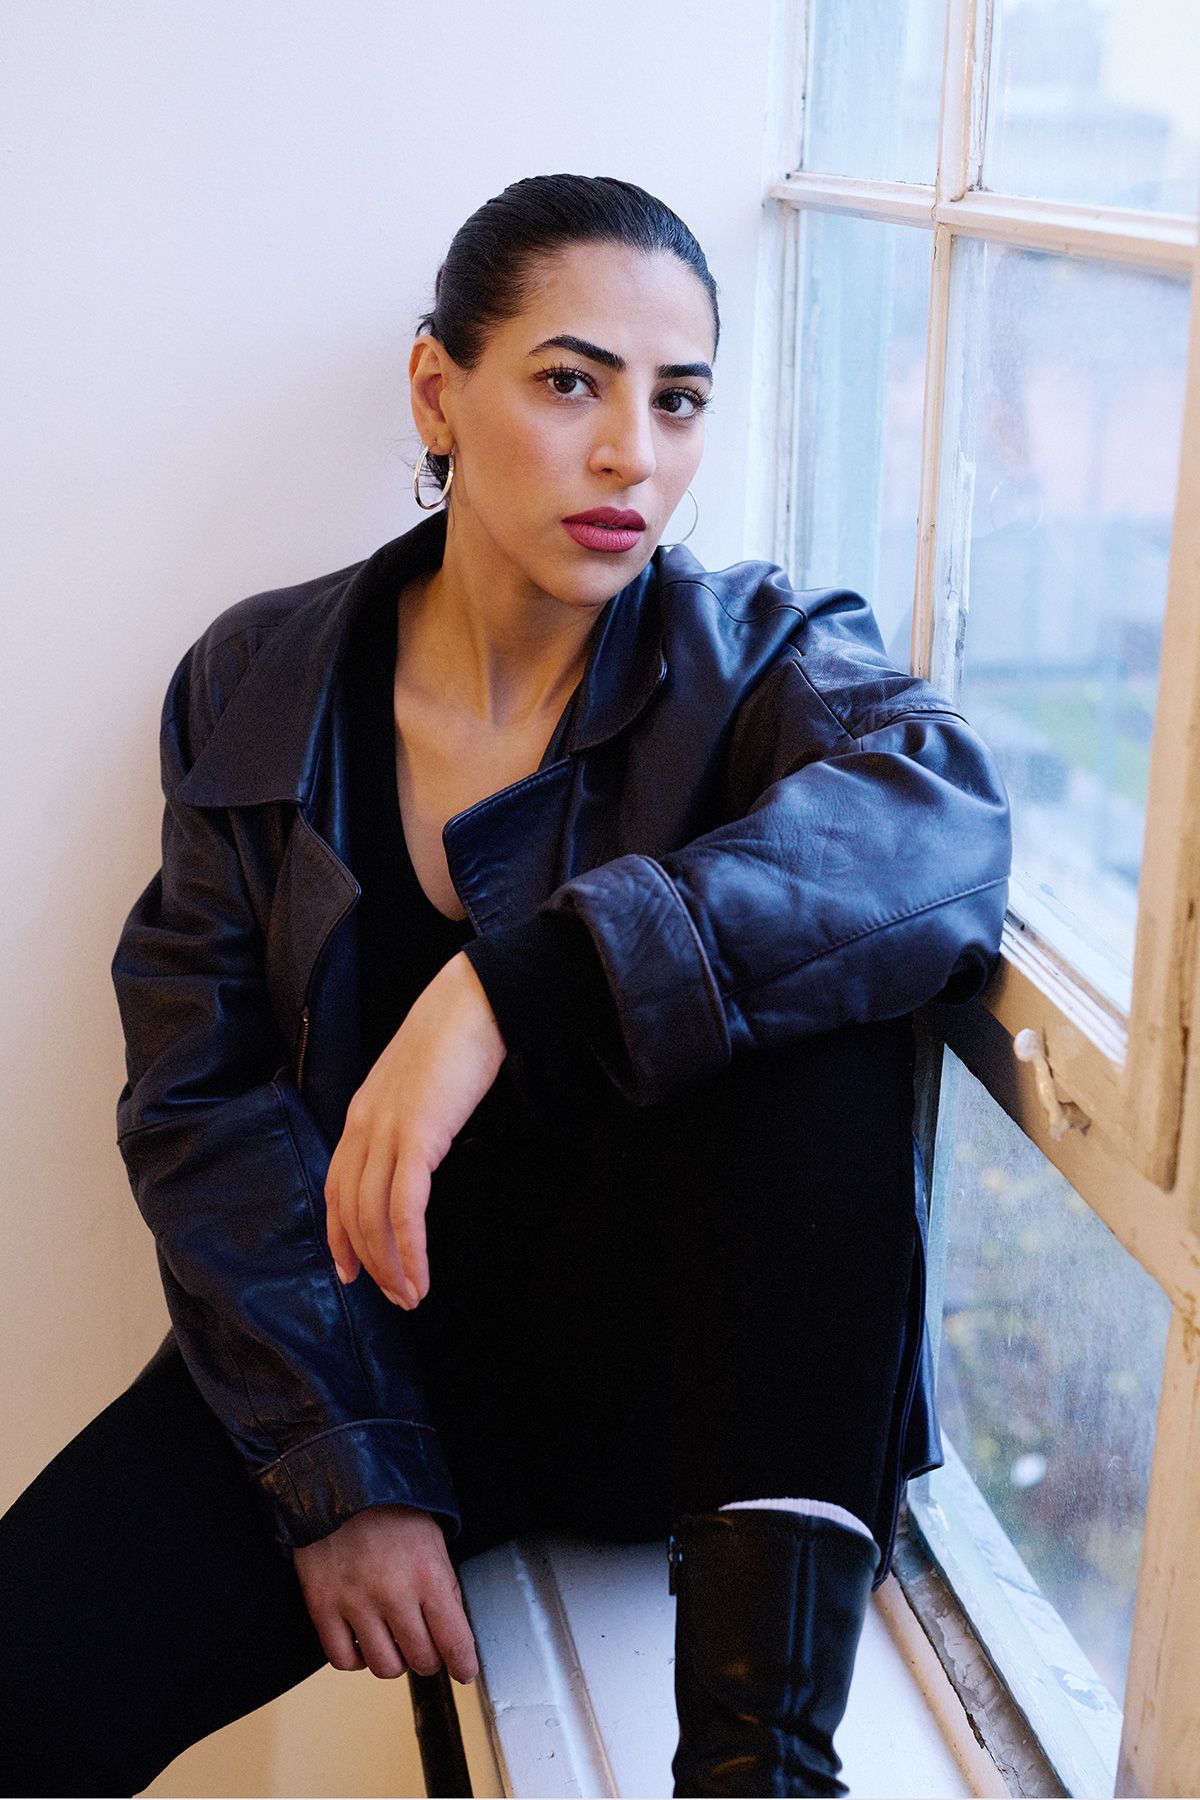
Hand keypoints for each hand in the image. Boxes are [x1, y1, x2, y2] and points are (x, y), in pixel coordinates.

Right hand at [293, 1503, 478, 1683]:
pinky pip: (343, 1659)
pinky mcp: (323, 1605)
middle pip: (421, 1660)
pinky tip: (362, 1639)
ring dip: (393, 1661)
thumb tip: (451, 1627)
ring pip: (384, 1667)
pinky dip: (356, 1658)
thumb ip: (443, 1583)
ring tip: (393, 1640)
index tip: (464, 1669)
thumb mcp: (432, 1537)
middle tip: (425, 1644)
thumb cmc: (388, 1506)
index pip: (454, 1640)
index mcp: (428, 1574)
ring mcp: (355, 1602)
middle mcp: (393, 1593)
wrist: (338, 1480)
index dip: (463, 1664)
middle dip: (429, 1658)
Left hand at [325, 950, 504, 1306]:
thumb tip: (419, 1149)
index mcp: (362, 1112)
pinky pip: (405, 1208)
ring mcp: (386, 1131)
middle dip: (370, 1261)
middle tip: (395, 1297)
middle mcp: (364, 1125)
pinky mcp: (417, 1137)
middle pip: (351, 1211)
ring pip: (373, 1217)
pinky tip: (422, 1272)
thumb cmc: (457, 1036)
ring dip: (392, 1265)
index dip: (340, 1235)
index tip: (352, 1272)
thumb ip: (410, 1115)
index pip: (338, 1187)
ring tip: (412, 1295)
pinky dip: (410, 1248)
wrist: (473, 1001)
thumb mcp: (420, 1082)